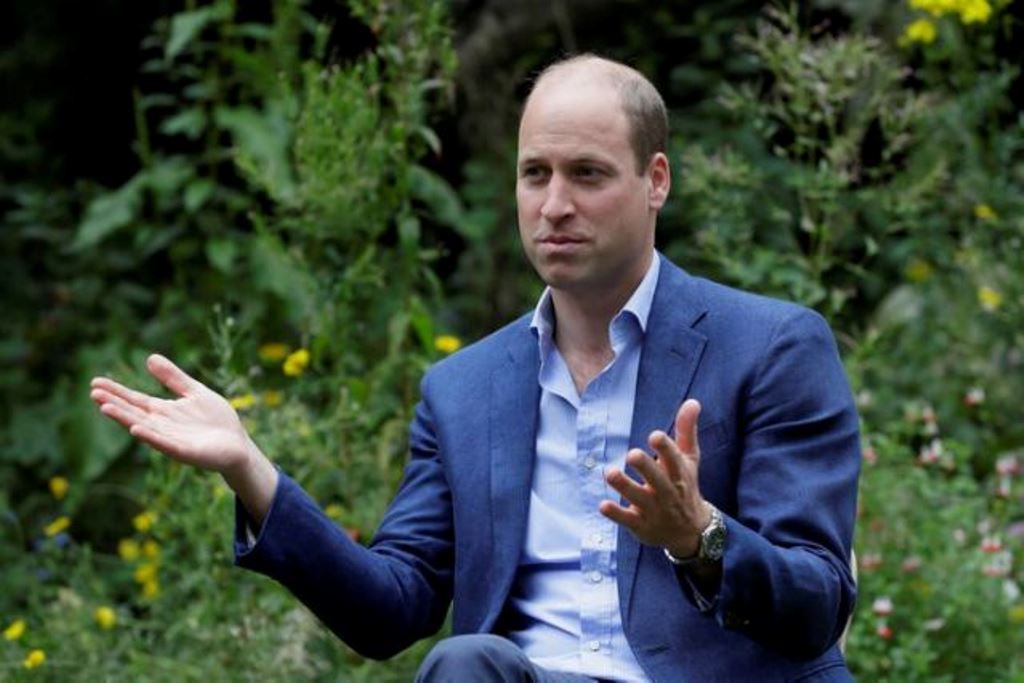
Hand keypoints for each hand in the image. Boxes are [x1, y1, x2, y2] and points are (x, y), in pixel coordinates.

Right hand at [90, 354, 276, 521]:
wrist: (238, 445)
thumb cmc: (216, 420)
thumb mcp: (194, 391)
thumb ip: (173, 377)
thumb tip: (150, 357)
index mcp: (164, 411)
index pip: (135, 400)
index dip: (116, 392)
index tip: (95, 382)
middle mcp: (163, 426)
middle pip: (133, 413)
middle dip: (114, 404)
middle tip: (93, 393)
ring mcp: (172, 440)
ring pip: (144, 428)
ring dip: (124, 419)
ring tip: (105, 408)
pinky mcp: (186, 452)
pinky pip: (165, 444)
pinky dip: (151, 436)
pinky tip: (136, 429)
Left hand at [599, 399, 709, 557]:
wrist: (690, 532)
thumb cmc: (685, 486)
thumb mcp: (689, 460)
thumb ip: (686, 430)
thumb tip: (692, 401)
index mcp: (679, 474)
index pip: (674, 460)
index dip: (666, 448)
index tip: (655, 435)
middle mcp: (668, 493)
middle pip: (657, 480)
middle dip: (646, 467)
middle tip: (632, 454)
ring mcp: (654, 510)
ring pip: (639, 498)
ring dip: (625, 486)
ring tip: (610, 472)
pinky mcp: (641, 526)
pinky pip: (627, 520)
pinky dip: (616, 513)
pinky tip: (602, 505)